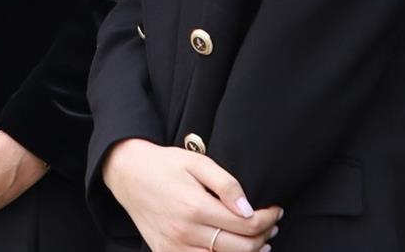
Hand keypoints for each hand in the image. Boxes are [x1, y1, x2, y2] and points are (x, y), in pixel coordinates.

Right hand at [103, 139, 281, 251]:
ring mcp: (175, 248)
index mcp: (195, 206)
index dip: (268, 219)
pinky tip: (231, 250)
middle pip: (241, 248)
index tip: (276, 210)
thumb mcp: (195, 161)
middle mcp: (186, 232)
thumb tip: (249, 209)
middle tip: (271, 225)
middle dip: (263, 237)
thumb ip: (224, 182)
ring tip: (259, 241)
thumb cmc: (164, 164)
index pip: (246, 225)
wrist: (127, 173)